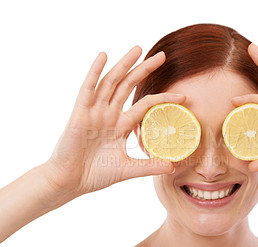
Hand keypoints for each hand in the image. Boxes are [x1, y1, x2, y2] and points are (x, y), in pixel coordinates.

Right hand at [43, 46, 183, 197]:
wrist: (70, 182)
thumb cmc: (95, 174)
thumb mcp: (127, 169)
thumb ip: (148, 166)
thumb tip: (172, 167)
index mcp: (120, 125)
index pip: (145, 105)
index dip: (162, 99)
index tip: (182, 96)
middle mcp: (109, 114)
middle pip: (129, 86)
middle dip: (144, 69)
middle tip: (162, 55)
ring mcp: (94, 112)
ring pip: (111, 82)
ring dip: (124, 65)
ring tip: (139, 49)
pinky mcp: (80, 113)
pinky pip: (88, 89)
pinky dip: (94, 72)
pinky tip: (104, 56)